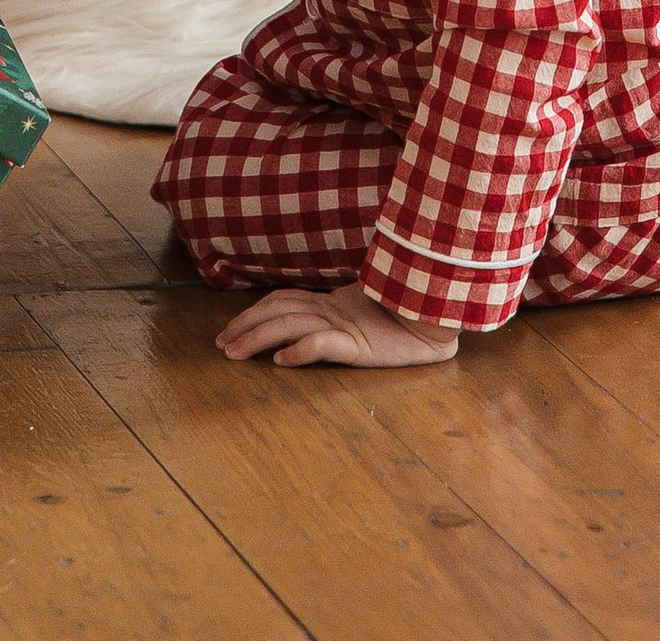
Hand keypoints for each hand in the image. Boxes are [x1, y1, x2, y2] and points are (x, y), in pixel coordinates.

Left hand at [217, 280, 459, 371]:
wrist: (438, 317)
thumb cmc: (406, 318)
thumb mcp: (363, 320)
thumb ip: (337, 323)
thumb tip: (301, 339)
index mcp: (332, 304)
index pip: (283, 301)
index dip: (254, 312)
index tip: (229, 331)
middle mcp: (333, 310)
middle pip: (278, 312)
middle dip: (246, 326)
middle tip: (220, 345)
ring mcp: (345, 325)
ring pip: (292, 325)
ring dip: (259, 338)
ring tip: (235, 353)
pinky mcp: (360, 344)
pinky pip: (324, 343)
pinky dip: (300, 349)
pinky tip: (282, 360)